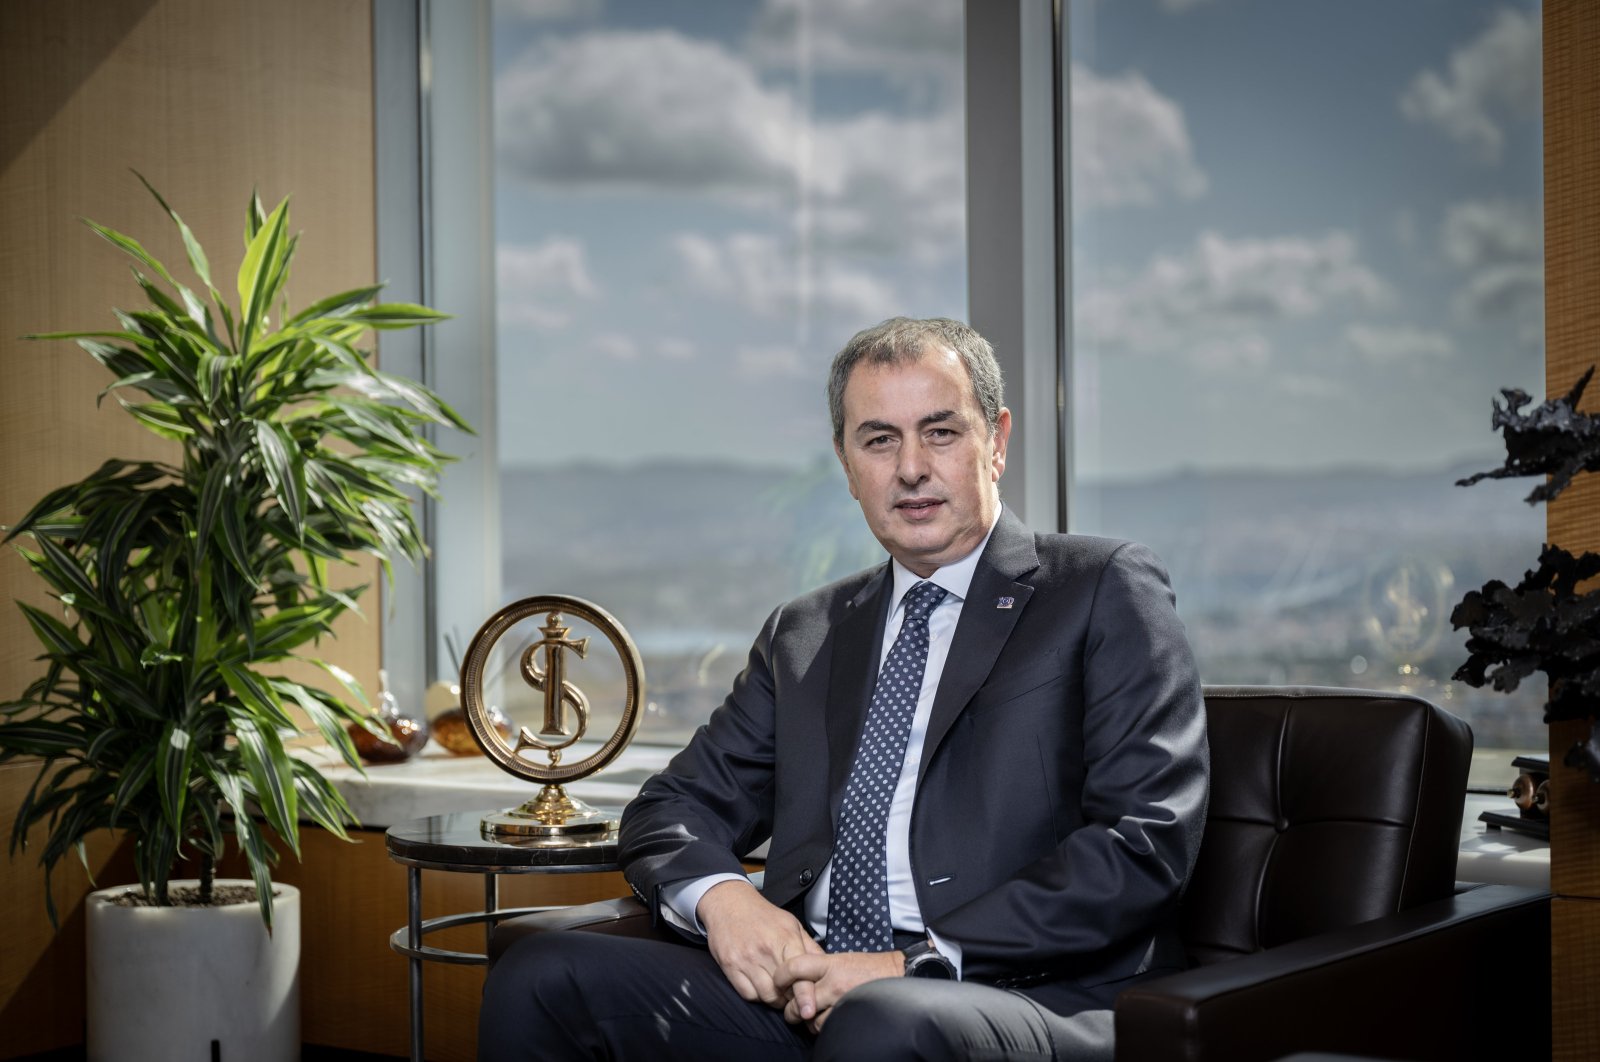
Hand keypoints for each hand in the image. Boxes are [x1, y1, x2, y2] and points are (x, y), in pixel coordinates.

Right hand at [697, 879, 823, 1008]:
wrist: (730, 903)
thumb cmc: (764, 916)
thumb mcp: (791, 924)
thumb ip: (809, 947)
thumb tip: (826, 967)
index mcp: (786, 939)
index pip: (799, 974)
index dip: (806, 995)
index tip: (809, 1011)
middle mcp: (766, 950)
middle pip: (783, 991)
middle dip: (791, 998)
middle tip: (793, 995)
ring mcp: (747, 959)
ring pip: (766, 996)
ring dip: (774, 1000)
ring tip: (777, 991)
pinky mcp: (730, 966)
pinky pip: (748, 994)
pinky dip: (757, 995)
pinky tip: (760, 985)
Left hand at [776, 950, 903, 1032]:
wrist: (899, 974)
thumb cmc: (869, 967)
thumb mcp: (842, 959)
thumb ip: (820, 967)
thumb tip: (797, 975)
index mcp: (830, 963)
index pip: (796, 966)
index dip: (781, 975)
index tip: (777, 981)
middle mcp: (833, 982)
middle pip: (799, 1000)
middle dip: (792, 1009)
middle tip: (792, 1011)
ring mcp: (842, 1001)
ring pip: (811, 1020)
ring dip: (808, 1022)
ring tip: (812, 1018)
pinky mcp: (850, 1015)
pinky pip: (827, 1028)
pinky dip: (823, 1028)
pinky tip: (827, 1022)